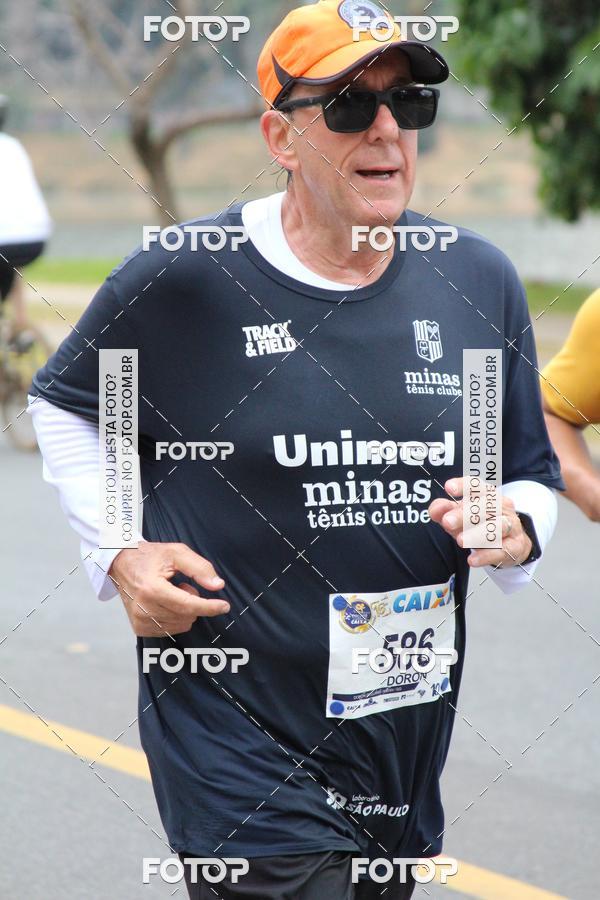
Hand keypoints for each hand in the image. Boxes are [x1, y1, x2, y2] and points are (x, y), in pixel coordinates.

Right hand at [108, 541, 228, 636]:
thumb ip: (199, 568)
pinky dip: (175, 617)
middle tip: (181, 584)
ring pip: (181, 625)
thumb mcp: (176, 552)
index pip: (188, 605)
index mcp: (152, 589)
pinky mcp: (139, 628)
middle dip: (193, 600)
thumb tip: (217, 585)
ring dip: (184, 609)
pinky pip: (170, 630)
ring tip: (170, 592)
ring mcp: (140, 621)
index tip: (224, 606)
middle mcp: (144, 609)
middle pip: (187, 615)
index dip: (209, 607)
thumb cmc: (149, 556)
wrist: (121, 564)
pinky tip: (164, 602)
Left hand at [428, 477, 532, 568]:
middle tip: (447, 522)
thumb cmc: (481, 525)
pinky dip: (486, 555)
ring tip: (461, 540)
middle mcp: (501, 507)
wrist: (511, 544)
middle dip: (464, 514)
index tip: (449, 488)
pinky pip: (502, 550)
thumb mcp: (461, 517)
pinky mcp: (515, 546)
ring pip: (498, 526)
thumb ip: (446, 511)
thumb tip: (435, 510)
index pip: (476, 486)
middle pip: (485, 506)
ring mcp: (511, 526)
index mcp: (487, 495)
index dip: (463, 485)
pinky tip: (473, 560)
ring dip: (478, 533)